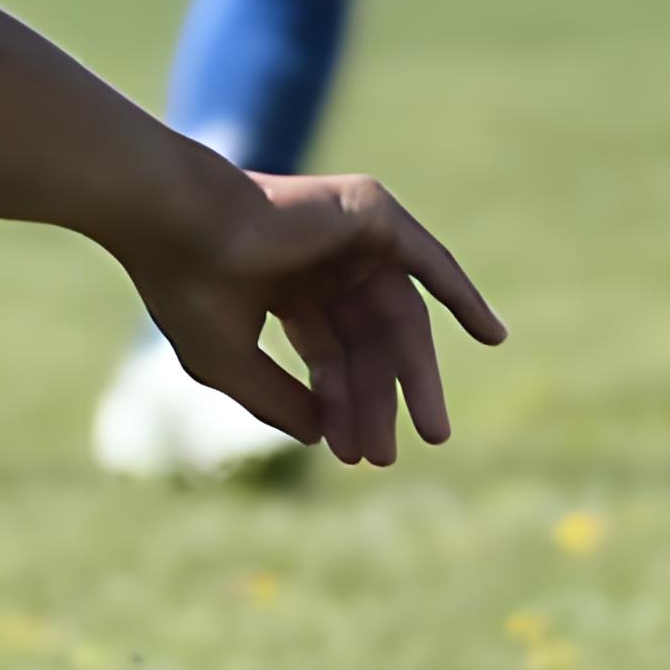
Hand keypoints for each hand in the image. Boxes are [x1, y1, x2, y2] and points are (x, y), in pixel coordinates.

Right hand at [124, 171, 506, 467]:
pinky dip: (461, 296)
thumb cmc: (189, 290)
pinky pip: (429, 263)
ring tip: (430, 432)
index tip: (352, 457)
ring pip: (397, 315)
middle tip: (389, 456)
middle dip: (380, 399)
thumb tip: (324, 437)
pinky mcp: (371, 212)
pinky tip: (490, 335)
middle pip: (367, 342)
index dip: (340, 406)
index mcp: (281, 287)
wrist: (179, 226)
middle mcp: (317, 260)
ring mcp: (346, 235)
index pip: (327, 355)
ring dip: (415, 375)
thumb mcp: (231, 363)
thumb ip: (278, 400)